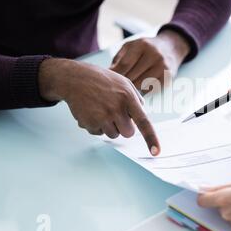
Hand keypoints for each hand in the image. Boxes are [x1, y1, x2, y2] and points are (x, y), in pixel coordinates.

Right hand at [38, 58, 159, 155]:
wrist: (75, 78)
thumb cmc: (101, 80)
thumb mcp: (124, 82)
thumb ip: (136, 98)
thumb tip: (142, 114)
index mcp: (128, 97)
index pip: (143, 122)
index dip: (151, 139)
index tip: (156, 152)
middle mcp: (116, 108)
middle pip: (128, 133)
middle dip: (124, 127)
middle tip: (116, 114)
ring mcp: (102, 117)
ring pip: (113, 135)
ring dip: (109, 126)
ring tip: (101, 109)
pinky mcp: (89, 123)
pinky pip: (98, 133)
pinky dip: (96, 126)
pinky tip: (92, 111)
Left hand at [110, 30, 189, 90]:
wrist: (170, 47)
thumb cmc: (144, 48)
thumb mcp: (130, 46)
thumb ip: (118, 59)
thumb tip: (109, 76)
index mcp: (142, 45)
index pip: (124, 64)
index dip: (115, 74)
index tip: (110, 79)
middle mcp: (154, 55)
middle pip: (132, 76)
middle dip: (123, 81)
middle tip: (118, 84)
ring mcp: (163, 67)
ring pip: (140, 85)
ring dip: (133, 87)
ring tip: (129, 85)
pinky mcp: (168, 77)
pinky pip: (150, 89)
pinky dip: (143, 89)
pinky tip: (141, 85)